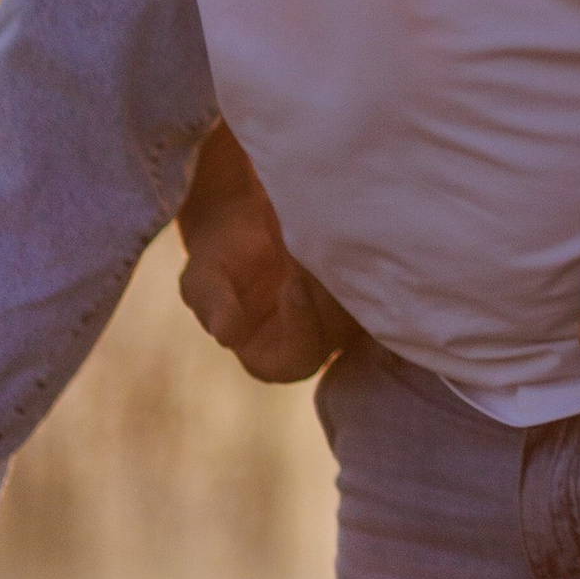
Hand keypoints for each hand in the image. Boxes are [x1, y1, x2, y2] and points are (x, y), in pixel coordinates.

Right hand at [177, 123, 354, 383]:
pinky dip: (366, 254)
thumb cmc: (220, 258)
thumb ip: (214, 306)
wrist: (246, 220)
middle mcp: (316, 343)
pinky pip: (377, 279)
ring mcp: (344, 318)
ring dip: (348, 268)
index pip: (299, 357)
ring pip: (361, 304)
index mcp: (273, 358)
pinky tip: (349, 224)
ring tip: (328, 230)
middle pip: (338, 330)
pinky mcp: (365, 287)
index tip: (294, 283)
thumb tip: (225, 333)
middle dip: (328, 291)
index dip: (300, 324)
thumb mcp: (203, 280)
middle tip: (315, 249)